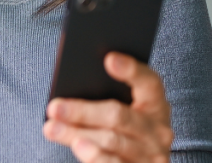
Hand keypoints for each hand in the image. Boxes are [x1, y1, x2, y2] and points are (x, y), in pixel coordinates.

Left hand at [43, 52, 173, 162]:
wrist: (138, 162)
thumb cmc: (122, 128)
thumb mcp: (122, 108)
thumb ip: (104, 95)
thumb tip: (69, 91)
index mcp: (155, 103)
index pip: (149, 82)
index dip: (131, 70)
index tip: (108, 58)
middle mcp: (158, 129)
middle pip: (118, 116)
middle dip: (82, 111)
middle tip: (53, 107)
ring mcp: (152, 154)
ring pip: (111, 140)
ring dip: (77, 134)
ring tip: (52, 128)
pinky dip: (95, 156)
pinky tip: (77, 146)